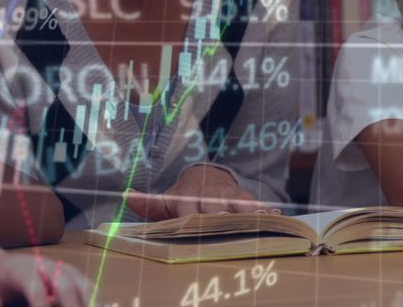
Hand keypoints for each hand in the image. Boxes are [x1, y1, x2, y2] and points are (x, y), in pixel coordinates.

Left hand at [0, 253, 93, 306]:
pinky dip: (94, 300)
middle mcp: (44, 265)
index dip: (40, 304)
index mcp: (19, 268)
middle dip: (71, 304)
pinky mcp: (69, 276)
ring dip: (90, 302)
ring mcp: (60, 268)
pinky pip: (87, 287)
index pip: (34, 285)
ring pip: (82, 283)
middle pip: (65, 282)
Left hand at [126, 164, 273, 217]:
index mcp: (189, 197)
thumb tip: (126, 195)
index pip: (190, 210)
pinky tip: (276, 216)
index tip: (195, 226)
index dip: (192, 219)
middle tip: (224, 225)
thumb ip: (148, 203)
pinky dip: (266, 210)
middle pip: (217, 209)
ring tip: (260, 220)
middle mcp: (211, 195)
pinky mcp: (245, 197)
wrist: (205, 175)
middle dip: (220, 218)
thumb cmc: (184, 196)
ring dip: (248, 214)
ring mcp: (229, 195)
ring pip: (239, 205)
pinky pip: (257, 203)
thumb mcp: (165, 200)